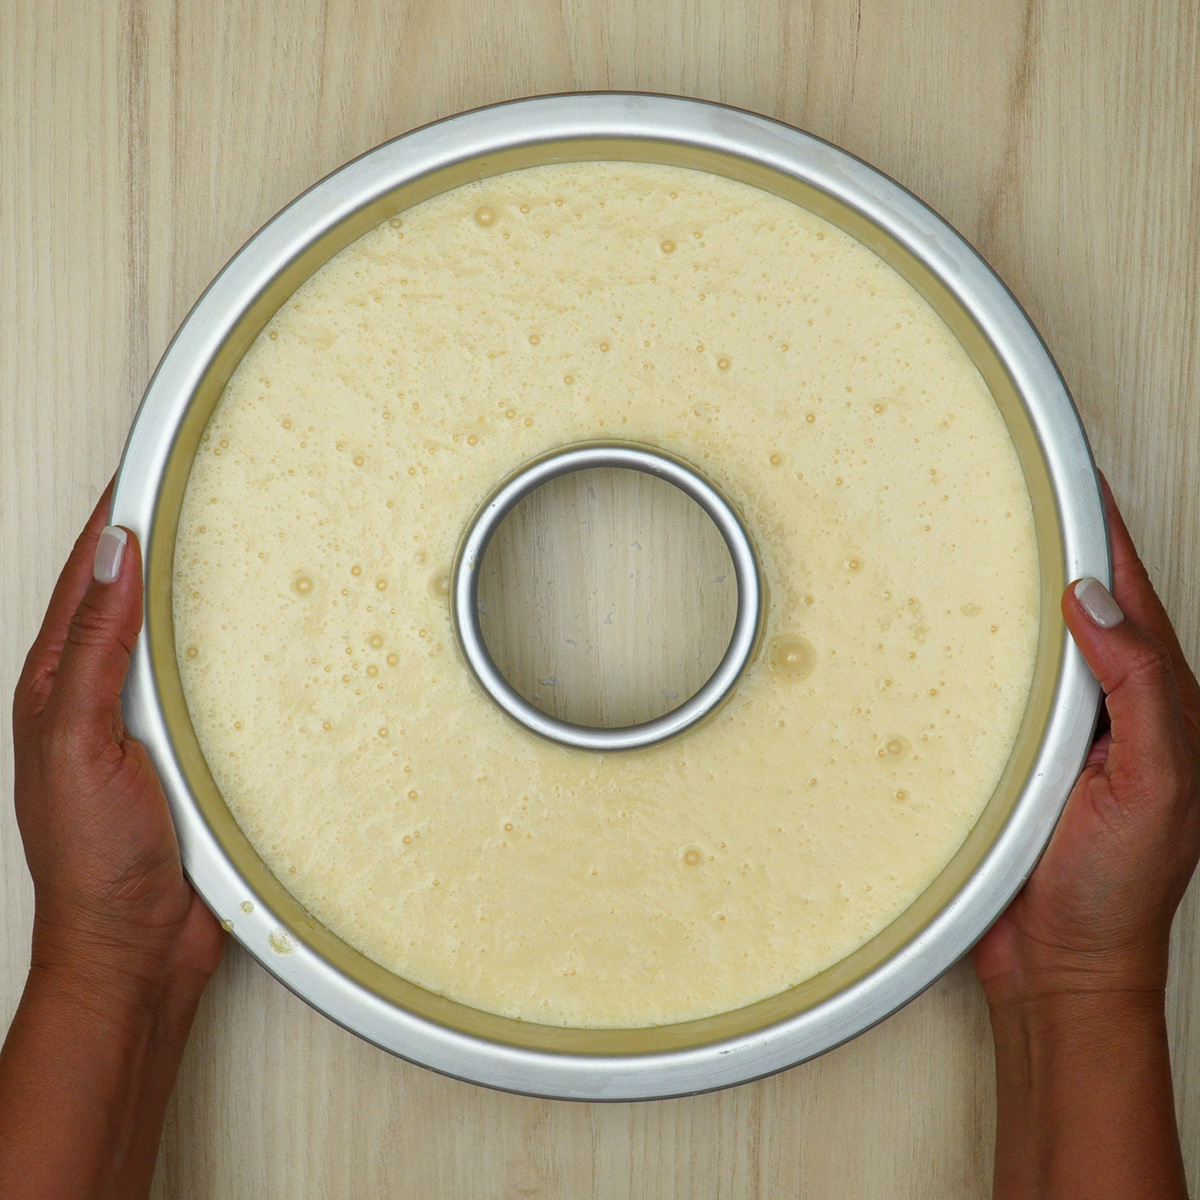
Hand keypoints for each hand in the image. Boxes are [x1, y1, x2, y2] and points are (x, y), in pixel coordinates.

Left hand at [2, 483, 223, 1199]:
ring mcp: (146, 722)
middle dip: (154, 538)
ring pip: (174, 635)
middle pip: (129, 595)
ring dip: (195, 588)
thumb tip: (113, 562)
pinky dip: (227, 645)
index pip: (88, 577)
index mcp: (57, 686)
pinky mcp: (191, 749)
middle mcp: (100, 696)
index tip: (144, 465)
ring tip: (226, 540)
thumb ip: (93, 652)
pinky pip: (211, 679)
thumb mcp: (77, 744)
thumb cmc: (94, 861)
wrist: (135, 945)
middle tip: (190, 485)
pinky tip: (253, 634)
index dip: (113, 517)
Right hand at [973, 477, 1199, 1009]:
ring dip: (1010, 594)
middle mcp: (1108, 712)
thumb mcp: (1158, 785)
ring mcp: (1058, 735)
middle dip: (1061, 546)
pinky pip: (990, 689)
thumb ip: (1141, 692)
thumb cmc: (1116, 892)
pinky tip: (949, 635)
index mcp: (1159, 708)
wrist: (1061, 964)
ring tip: (985, 543)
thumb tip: (1095, 607)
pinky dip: (975, 652)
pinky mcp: (1009, 759)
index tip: (1078, 478)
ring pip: (1030, 645)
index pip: (1129, 599)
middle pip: (1081, 609)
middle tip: (1027, 491)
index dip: (1106, 534)